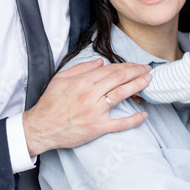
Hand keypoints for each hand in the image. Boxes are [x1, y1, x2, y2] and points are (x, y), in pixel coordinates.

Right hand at [22, 59, 151, 155]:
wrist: (41, 127)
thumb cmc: (50, 103)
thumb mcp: (61, 79)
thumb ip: (81, 68)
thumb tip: (101, 62)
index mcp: (82, 82)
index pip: (110, 70)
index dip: (126, 66)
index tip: (136, 65)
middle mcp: (90, 95)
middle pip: (119, 79)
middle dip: (136, 72)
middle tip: (148, 70)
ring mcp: (94, 112)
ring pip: (121, 95)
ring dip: (137, 86)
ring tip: (148, 82)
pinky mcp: (97, 128)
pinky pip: (119, 124)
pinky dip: (133, 120)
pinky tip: (144, 115)